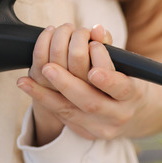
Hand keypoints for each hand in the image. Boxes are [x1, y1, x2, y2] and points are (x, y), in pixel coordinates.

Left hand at [16, 24, 144, 145]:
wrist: (131, 114)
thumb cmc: (125, 82)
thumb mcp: (126, 66)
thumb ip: (110, 48)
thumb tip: (97, 29)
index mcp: (133, 95)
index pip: (121, 88)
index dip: (108, 81)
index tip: (94, 71)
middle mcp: (119, 114)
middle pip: (92, 103)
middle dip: (68, 85)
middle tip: (49, 68)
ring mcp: (101, 127)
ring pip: (72, 113)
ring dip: (47, 94)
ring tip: (29, 79)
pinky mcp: (86, 132)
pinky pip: (62, 117)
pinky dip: (44, 100)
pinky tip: (28, 85)